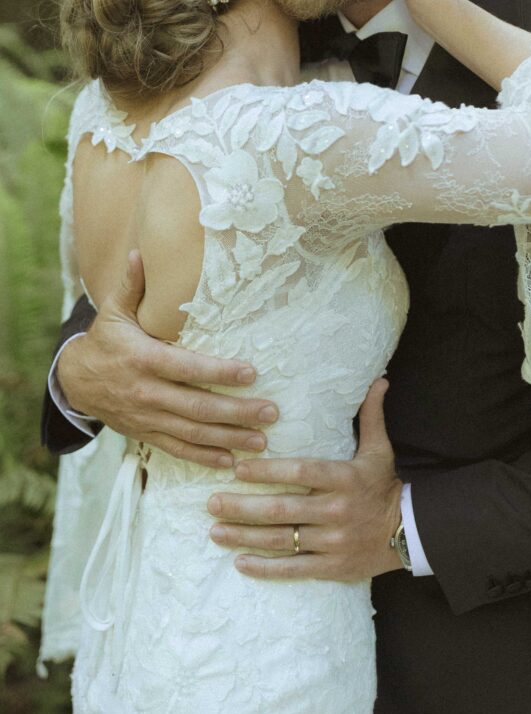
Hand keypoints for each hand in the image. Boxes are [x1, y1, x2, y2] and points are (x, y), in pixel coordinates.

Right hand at [57, 251, 277, 467]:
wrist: (76, 381)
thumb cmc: (105, 341)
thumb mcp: (114, 312)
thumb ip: (132, 286)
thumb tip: (140, 252)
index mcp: (143, 360)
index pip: (186, 368)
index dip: (218, 372)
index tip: (251, 373)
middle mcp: (147, 393)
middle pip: (196, 406)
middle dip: (236, 412)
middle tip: (270, 412)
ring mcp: (147, 417)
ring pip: (192, 432)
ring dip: (228, 438)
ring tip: (261, 442)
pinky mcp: (147, 433)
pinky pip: (177, 449)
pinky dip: (203, 457)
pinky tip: (230, 462)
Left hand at [207, 378, 403, 579]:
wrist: (410, 531)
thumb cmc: (384, 485)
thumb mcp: (379, 449)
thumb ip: (371, 416)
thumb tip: (379, 380)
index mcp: (345, 478)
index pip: (300, 472)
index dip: (268, 470)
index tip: (238, 469)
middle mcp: (337, 510)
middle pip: (283, 509)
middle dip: (243, 507)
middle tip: (212, 502)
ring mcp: (334, 542)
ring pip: (283, 540)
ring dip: (245, 536)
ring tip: (216, 530)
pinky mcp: (333, 567)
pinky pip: (294, 569)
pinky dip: (266, 568)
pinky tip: (240, 562)